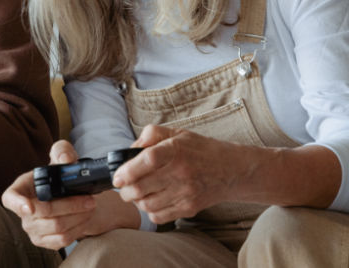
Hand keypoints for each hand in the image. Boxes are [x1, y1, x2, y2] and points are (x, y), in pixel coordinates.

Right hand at [1, 140, 138, 249]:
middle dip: (71, 205)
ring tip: (90, 206)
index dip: (18, 204)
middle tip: (90, 199)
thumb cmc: (59, 174)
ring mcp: (32, 228)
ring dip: (78, 217)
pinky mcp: (43, 241)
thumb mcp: (61, 156)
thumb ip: (62, 150)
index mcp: (20, 189)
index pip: (10, 199)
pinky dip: (78, 229)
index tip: (29, 207)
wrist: (69, 193)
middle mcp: (23, 211)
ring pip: (57, 227)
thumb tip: (65, 160)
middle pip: (45, 212)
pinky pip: (61, 240)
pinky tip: (85, 218)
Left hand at [112, 124, 249, 224]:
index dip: (127, 170)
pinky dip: (149, 211)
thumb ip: (151, 134)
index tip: (117, 176)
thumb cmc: (200, 150)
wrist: (231, 170)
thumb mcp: (177, 132)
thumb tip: (130, 149)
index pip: (148, 160)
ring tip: (138, 193)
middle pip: (141, 188)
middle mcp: (181, 172)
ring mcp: (186, 193)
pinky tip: (153, 200)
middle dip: (125, 190)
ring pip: (146, 204)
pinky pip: (158, 216)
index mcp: (176, 149)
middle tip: (124, 186)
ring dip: (136, 201)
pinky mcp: (189, 208)